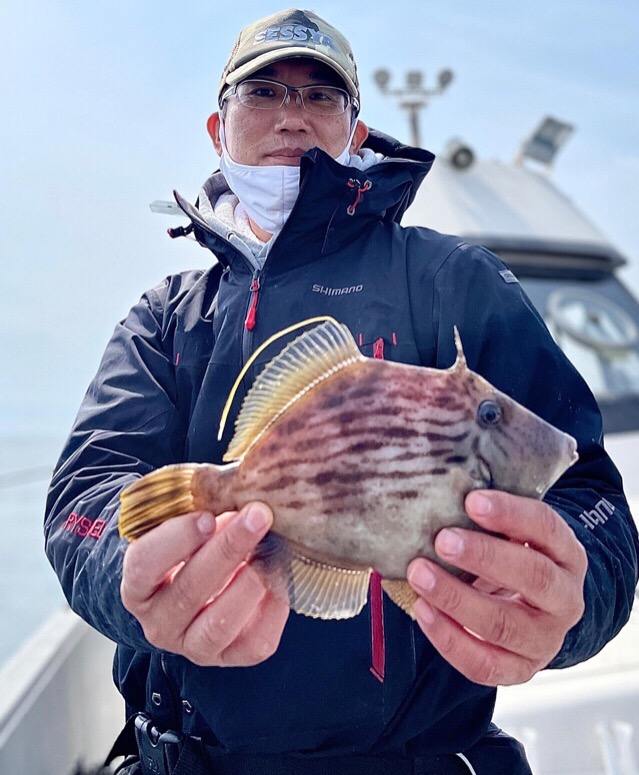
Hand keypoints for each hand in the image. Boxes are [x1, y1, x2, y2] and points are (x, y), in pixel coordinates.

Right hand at [121, 502, 289, 666]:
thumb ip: (202, 509)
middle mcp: (159, 621)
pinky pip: (254, 644)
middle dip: (228, 549)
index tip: (207, 516)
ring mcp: (192, 645)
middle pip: (189, 591)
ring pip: (218, 625)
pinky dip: (273, 611)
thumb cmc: (190, 546)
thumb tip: (242, 487)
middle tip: (258, 516)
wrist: (194, 584)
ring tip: (272, 551)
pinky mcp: (229, 658)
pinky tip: (282, 578)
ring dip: (250, 584)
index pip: (145, 565)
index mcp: (138, 584)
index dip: (176, 540)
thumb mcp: (184, 525)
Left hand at [407, 490, 587, 685]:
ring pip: (504, 625)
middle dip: (485, 557)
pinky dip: (449, 639)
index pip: (546, 528)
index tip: (472, 501)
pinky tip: (423, 611)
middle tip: (442, 540)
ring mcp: (546, 639)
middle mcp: (565, 598)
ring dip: (456, 599)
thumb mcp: (512, 536)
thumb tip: (438, 496)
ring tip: (420, 575)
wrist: (534, 611)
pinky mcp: (521, 670)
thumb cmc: (512, 559)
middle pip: (534, 577)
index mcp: (567, 554)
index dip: (511, 514)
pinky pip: (485, 664)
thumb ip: (487, 520)